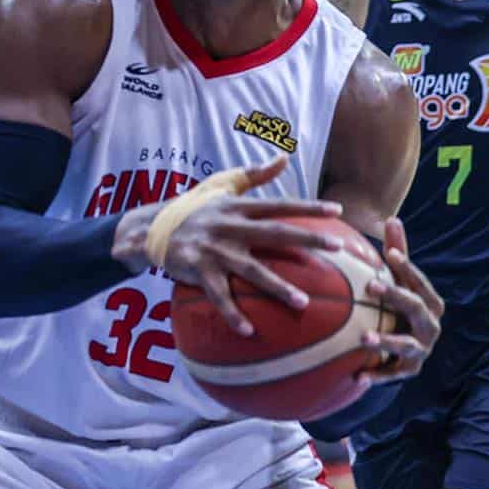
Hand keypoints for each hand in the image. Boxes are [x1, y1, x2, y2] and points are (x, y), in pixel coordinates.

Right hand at [116, 154, 343, 335]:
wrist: (151, 228)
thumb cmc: (193, 207)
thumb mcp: (221, 186)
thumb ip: (254, 175)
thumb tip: (284, 157)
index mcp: (237, 206)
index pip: (279, 204)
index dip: (307, 207)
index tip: (336, 211)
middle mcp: (229, 226)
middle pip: (273, 233)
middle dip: (307, 239)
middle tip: (337, 247)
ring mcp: (213, 250)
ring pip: (251, 270)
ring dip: (277, 286)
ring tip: (302, 303)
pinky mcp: (197, 270)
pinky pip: (219, 296)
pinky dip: (232, 314)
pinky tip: (249, 331)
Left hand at [361, 217, 442, 382]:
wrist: (409, 350)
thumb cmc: (401, 306)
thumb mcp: (401, 282)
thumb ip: (398, 254)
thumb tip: (392, 217)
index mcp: (431, 301)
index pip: (419, 281)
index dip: (407, 267)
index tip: (390, 253)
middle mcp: (431, 325)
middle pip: (415, 308)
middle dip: (395, 296)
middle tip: (370, 286)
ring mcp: (422, 349)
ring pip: (406, 344)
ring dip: (386, 341)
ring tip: (364, 338)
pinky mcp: (409, 370)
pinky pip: (392, 374)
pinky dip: (377, 375)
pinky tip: (357, 376)